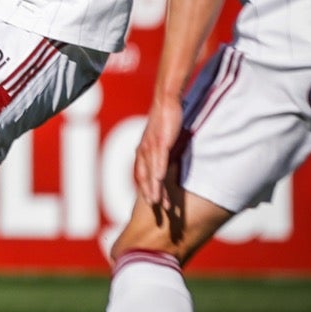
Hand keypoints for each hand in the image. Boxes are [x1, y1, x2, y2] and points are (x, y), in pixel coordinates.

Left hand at [133, 96, 183, 210]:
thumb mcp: (162, 139)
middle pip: (145, 177)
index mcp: (143, 151)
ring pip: (151, 171)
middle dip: (150, 195)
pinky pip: (159, 157)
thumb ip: (162, 152)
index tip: (153, 205)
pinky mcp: (160, 139)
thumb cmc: (165, 119)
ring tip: (159, 203)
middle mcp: (143, 150)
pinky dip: (159, 169)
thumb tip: (168, 165)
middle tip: (157, 211)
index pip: (142, 175)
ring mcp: (151, 145)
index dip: (146, 190)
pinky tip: (161, 180)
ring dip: (155, 188)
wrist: (165, 100)